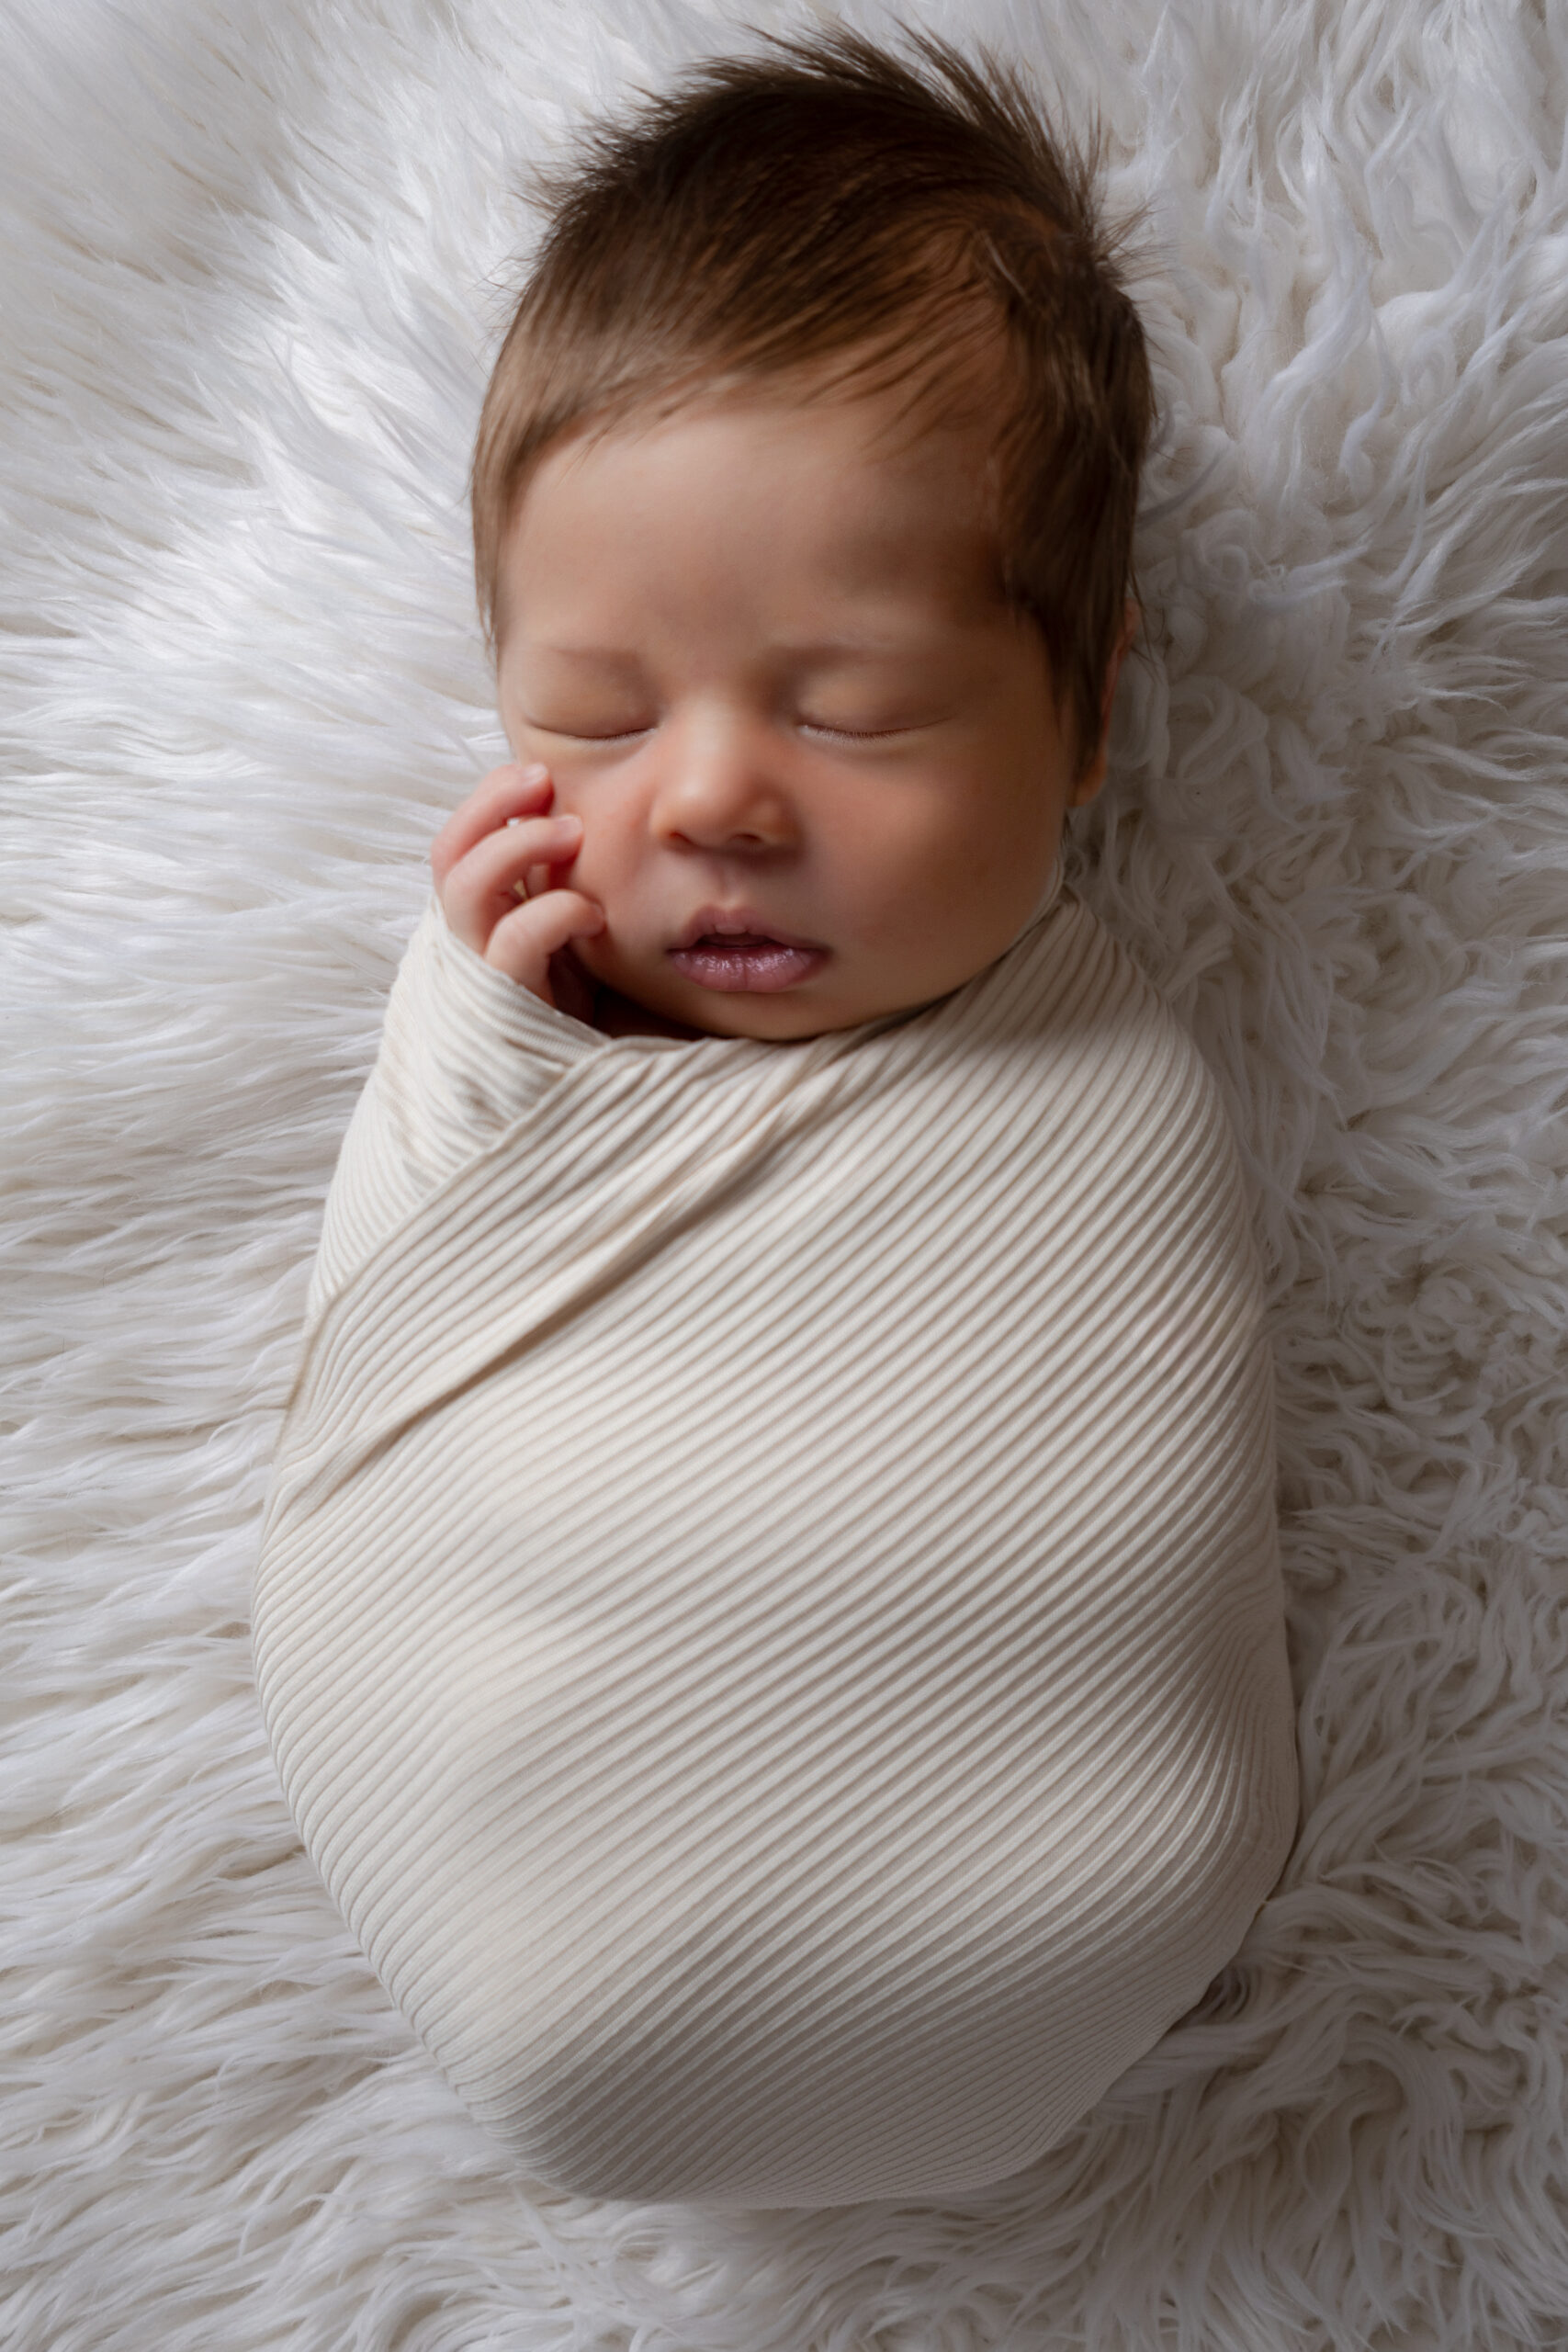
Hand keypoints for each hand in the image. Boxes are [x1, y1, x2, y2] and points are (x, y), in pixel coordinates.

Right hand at [429, 763, 604, 1006]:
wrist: (591, 1103)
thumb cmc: (591, 1021)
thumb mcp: (578, 944)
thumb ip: (567, 891)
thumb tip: (589, 820)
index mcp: (482, 924)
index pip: (460, 845)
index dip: (490, 801)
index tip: (539, 773)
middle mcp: (469, 945)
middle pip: (448, 853)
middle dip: (491, 804)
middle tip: (543, 779)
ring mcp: (480, 977)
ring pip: (464, 888)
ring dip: (515, 845)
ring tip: (571, 832)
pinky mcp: (506, 1007)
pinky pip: (514, 942)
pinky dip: (554, 911)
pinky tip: (594, 913)